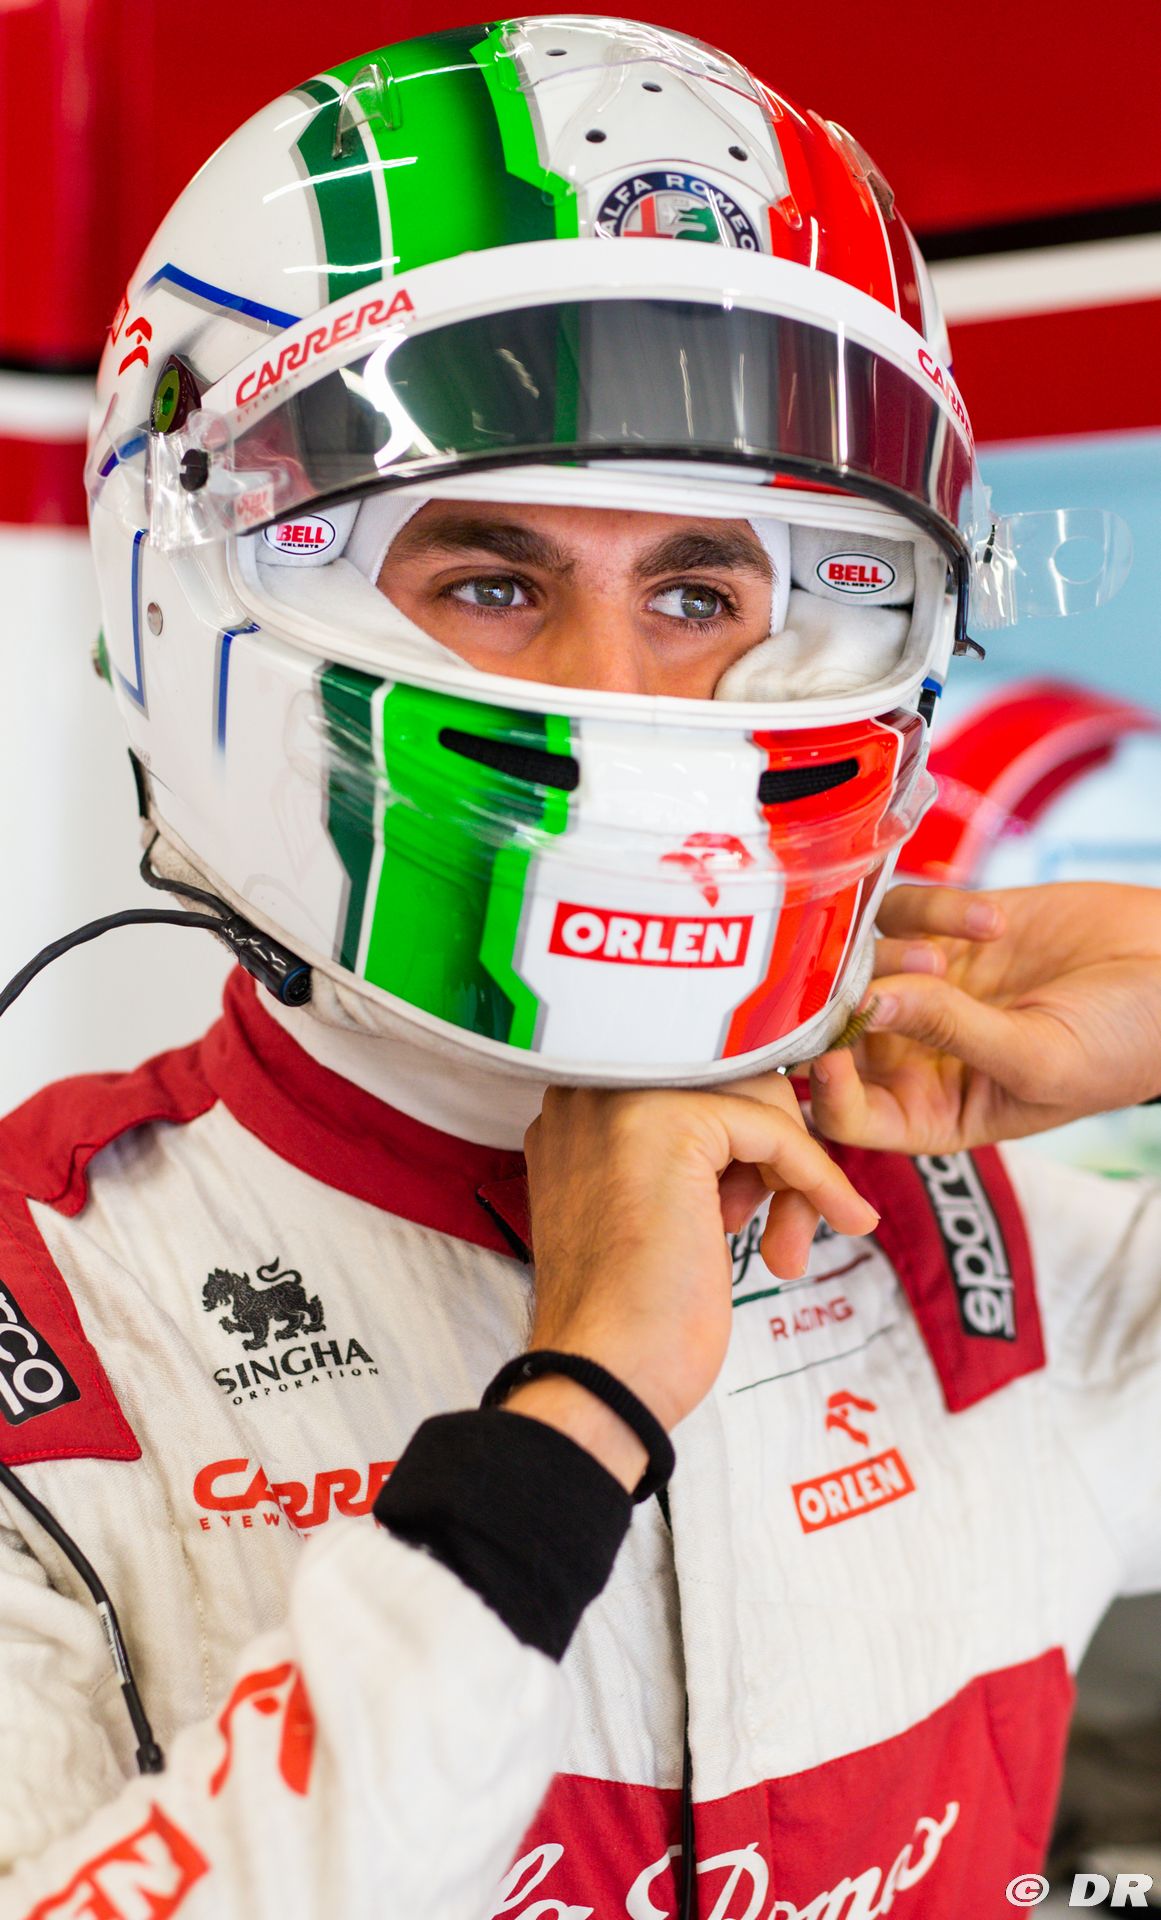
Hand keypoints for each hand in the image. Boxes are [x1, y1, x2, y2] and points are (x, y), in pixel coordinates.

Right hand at [504, 1077, 877, 1489]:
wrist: (602, 1379)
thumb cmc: (631, 1321)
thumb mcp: (654, 1212)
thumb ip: (687, 1160)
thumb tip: (761, 1134)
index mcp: (579, 1109)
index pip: (694, 1086)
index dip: (743, 1146)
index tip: (761, 1203)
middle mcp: (590, 1090)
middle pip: (730, 1082)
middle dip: (776, 1157)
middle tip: (779, 1231)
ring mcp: (624, 1099)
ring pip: (759, 1098)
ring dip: (796, 1174)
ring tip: (785, 1248)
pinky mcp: (671, 1121)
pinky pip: (777, 1129)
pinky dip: (817, 1176)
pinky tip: (838, 1220)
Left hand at [808, 882, 1160, 1155]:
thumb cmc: (1126, 1044)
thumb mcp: (1040, 1057)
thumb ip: (951, 1032)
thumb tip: (867, 1002)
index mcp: (935, 1111)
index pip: (847, 1114)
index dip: (826, 1088)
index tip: (830, 1049)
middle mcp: (918, 1051)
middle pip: (837, 1029)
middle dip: (849, 1005)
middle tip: (883, 979)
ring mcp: (929, 986)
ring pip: (861, 961)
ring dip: (890, 955)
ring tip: (946, 955)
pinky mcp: (948, 926)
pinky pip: (901, 908)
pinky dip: (935, 907)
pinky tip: (993, 919)